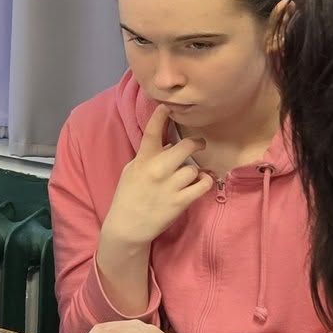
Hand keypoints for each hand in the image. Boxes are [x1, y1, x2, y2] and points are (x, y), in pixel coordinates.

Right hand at [103, 105, 209, 246]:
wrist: (128, 226)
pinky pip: (203, 185)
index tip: (167, 106)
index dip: (160, 117)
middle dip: (195, 144)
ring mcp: (169, 186)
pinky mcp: (180, 202)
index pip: (151, 133)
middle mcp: (156, 170)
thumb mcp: (132, 171)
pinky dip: (204, 182)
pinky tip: (199, 184)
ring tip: (190, 177)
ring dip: (194, 171)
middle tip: (198, 144)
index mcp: (142, 160)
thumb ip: (149, 157)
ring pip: (194, 169)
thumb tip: (170, 144)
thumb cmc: (128, 196)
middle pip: (185, 147)